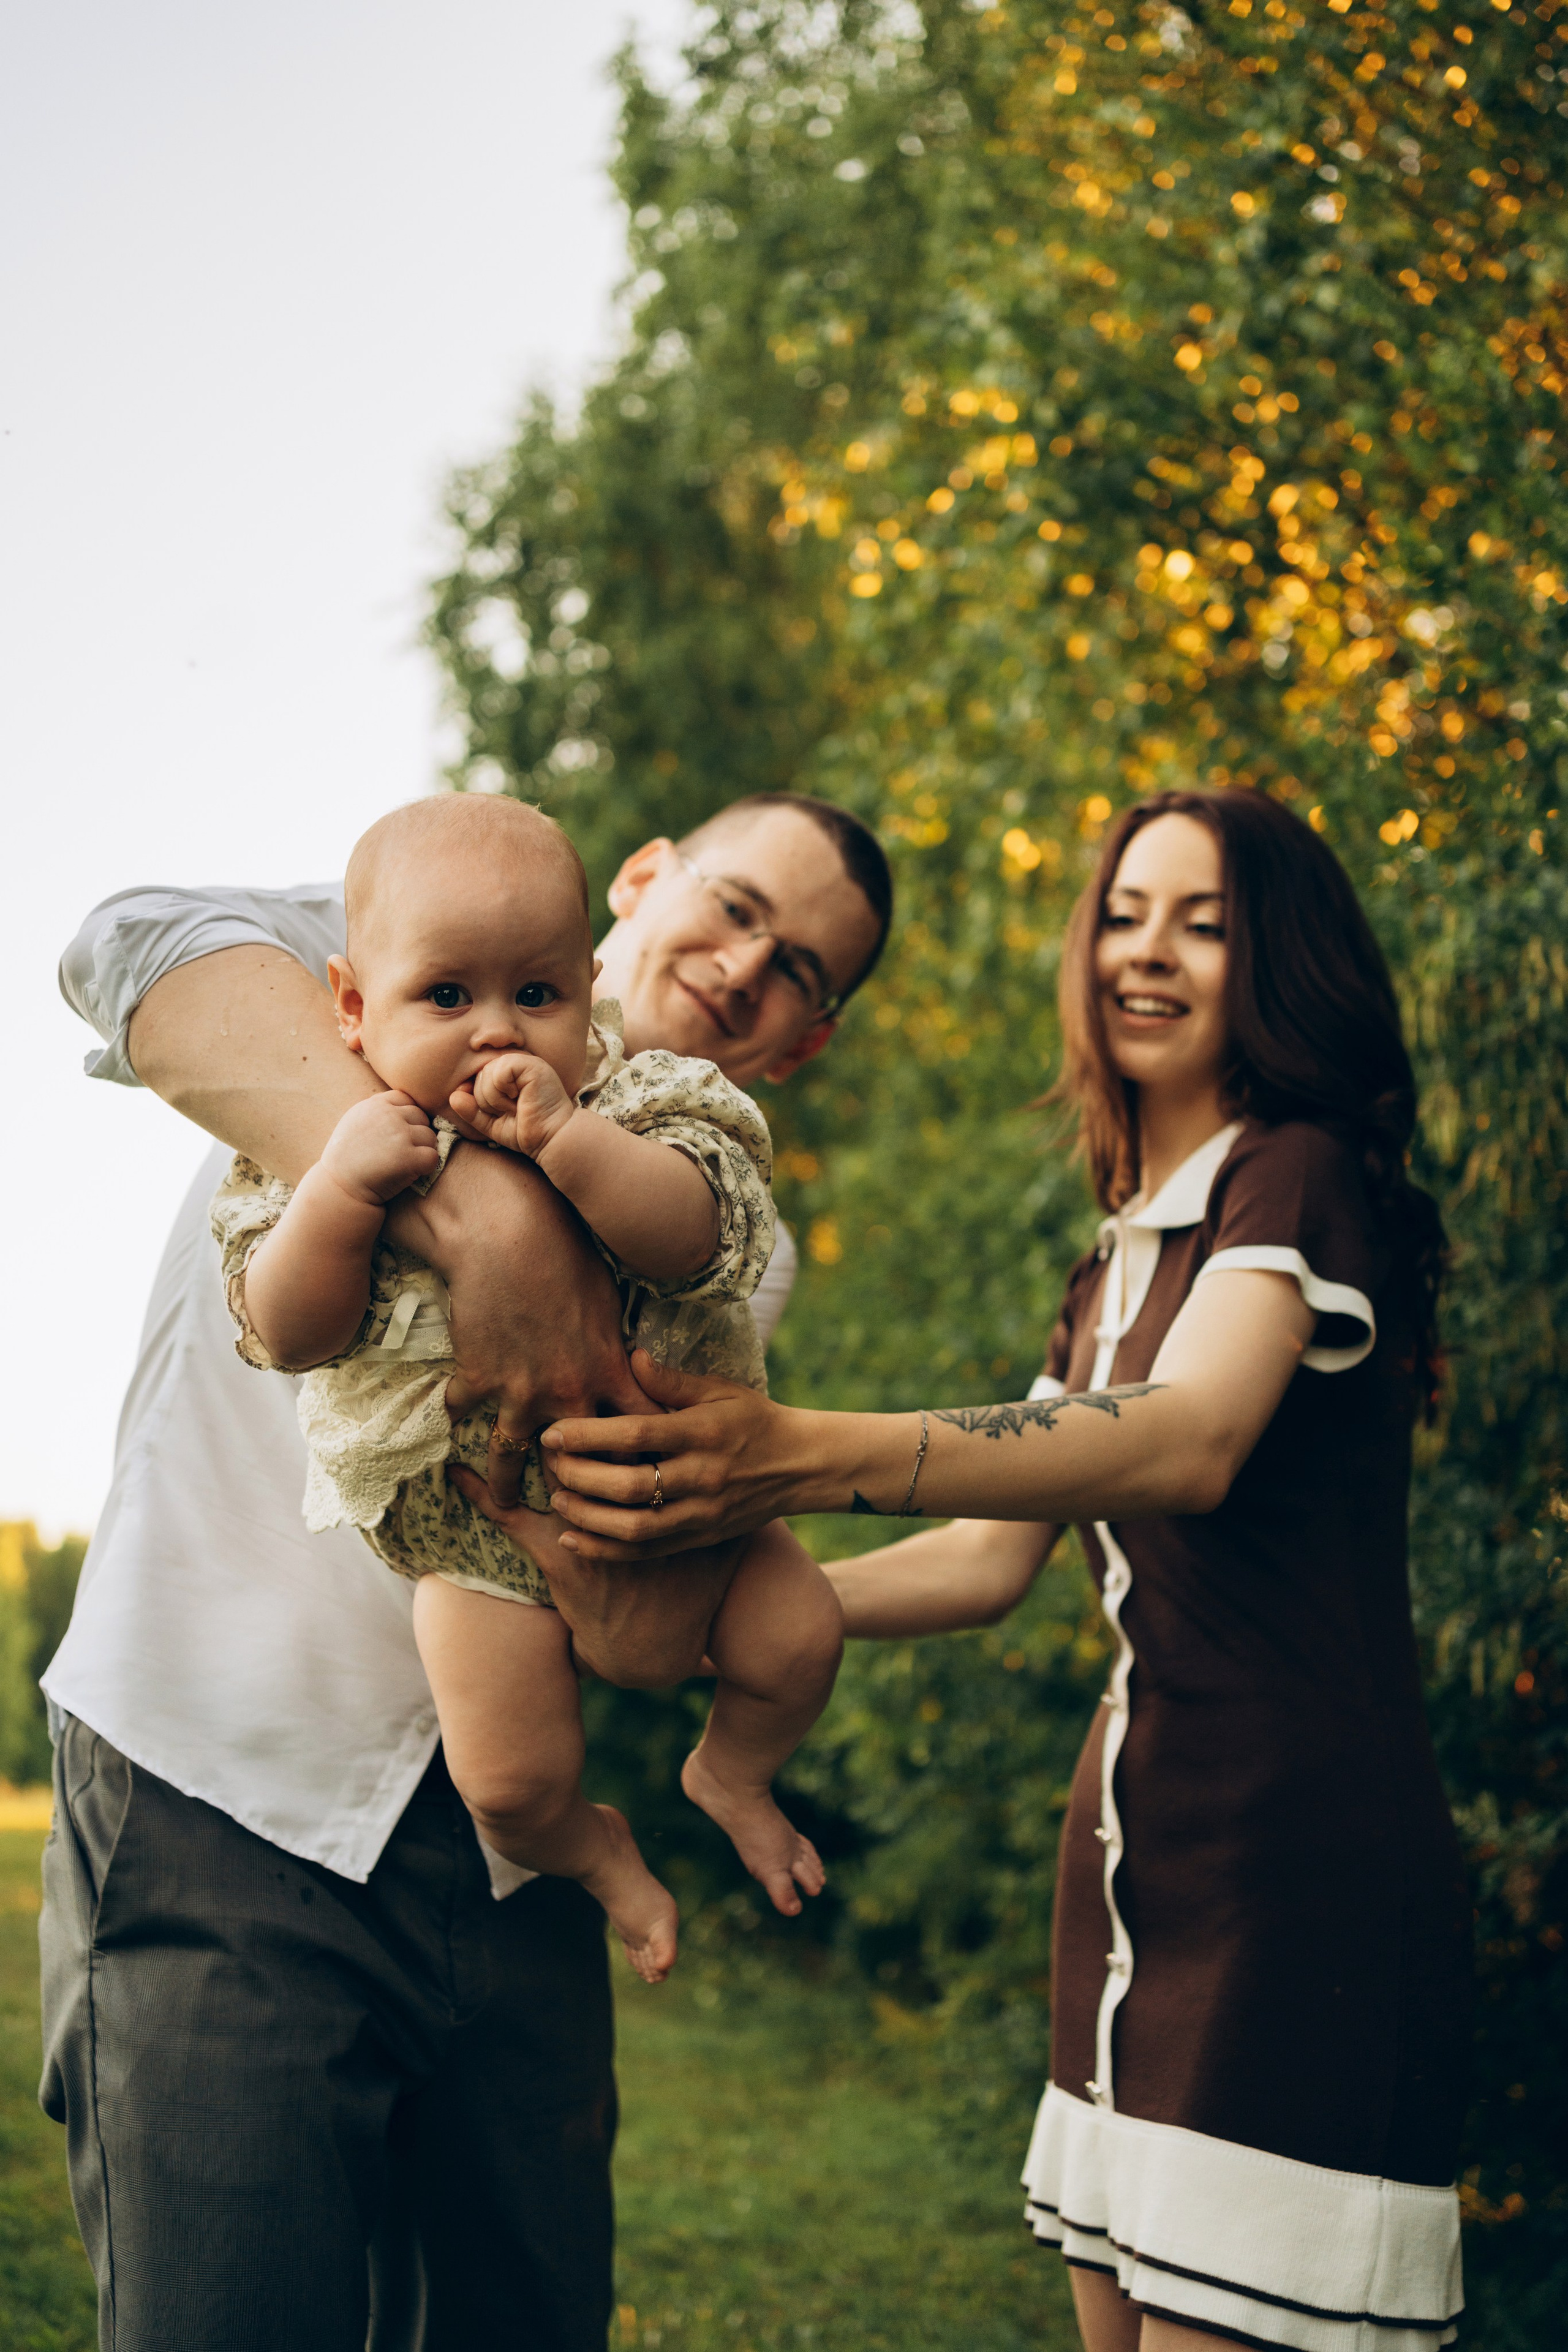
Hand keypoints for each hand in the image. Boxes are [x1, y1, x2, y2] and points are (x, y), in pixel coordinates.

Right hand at [319, 1091, 439, 1205]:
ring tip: (405, 1163)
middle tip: (402, 1152)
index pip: (406, 1099)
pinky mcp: (409, 1157)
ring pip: (430, 1137)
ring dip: (423, 1151)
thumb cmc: (347, 1158)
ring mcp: (400, 1135)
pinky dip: (426, 1167)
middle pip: (421, 1117)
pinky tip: (411, 1173)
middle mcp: (390, 1116)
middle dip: (416, 1134)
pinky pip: (433, 1157)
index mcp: (376, 1105)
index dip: (407, 1117)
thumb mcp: (355, 1122)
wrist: (340, 1187)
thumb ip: (378, 1111)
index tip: (397, 1134)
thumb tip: (406, 1108)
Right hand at [387, 1147, 654, 1507]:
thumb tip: (634, 1366)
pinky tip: (449, 1431)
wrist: (508, 1235)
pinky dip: (455, 1417)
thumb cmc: (567, 1255)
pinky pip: (462, 1409)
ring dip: (508, 1483)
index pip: (635, 1435)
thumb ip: (616, 1346)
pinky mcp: (476, 1376)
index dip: (641, 1463)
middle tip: (581, 1516)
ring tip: (506, 1502)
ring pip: (511, 1456)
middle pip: (578, 1463)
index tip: (643, 1486)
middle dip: (580, 1494)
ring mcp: (517, 1390)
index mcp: (607, 1373)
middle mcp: (565, 1393)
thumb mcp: (608, 1302)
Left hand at [448, 1052, 576, 1159]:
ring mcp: (523, 1061)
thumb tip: (453, 1097)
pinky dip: (504, 1092)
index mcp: (508, 1074)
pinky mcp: (530, 1064)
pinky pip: (499, 1072)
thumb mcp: (492, 1124)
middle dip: (487, 1102)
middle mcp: (515, 1063)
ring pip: (486, 1074)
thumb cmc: (528, 1131)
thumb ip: (473, 1111)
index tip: (502, 1113)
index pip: (476, 1079)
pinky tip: (520, 1099)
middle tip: (511, 1111)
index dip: (480, 1100)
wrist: (551, 1139)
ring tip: (516, 1107)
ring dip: (496, 1099)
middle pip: (479, 1076)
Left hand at [539, 1351, 809, 1558]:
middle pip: (630, 1485)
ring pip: (635, 1526)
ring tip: (558, 1501)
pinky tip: (574, 1540)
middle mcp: (701, 1476)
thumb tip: (629, 1356)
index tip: (553, 1430)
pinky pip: (647, 1552)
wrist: (801, 1466)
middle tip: (549, 1465)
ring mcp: (702, 1513)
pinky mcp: (700, 1537)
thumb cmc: (754, 1419)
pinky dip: (606, 1550)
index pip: (636, 1435)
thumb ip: (671, 1380)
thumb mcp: (720, 1389)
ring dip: (588, 1517)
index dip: (589, 1435)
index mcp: (702, 1432)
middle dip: (581, 1477)